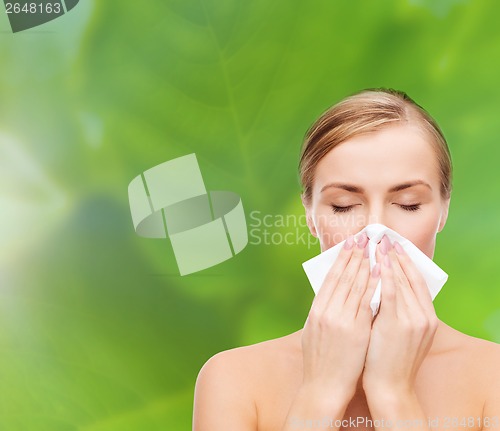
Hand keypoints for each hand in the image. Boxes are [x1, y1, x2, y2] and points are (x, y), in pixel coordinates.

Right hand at [301, 232, 380, 401]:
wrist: (322, 387)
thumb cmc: (319, 361)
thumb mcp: (314, 331)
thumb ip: (324, 311)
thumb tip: (332, 294)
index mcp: (316, 310)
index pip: (330, 278)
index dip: (341, 259)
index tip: (349, 244)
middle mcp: (326, 311)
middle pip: (343, 276)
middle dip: (355, 255)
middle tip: (363, 238)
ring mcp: (340, 320)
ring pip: (355, 285)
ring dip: (365, 264)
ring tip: (373, 249)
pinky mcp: (355, 331)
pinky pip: (367, 302)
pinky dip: (373, 285)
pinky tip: (380, 272)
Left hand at [362, 235, 438, 395]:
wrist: (389, 387)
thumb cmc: (389, 360)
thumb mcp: (402, 333)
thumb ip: (398, 311)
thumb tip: (383, 286)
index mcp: (427, 318)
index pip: (417, 281)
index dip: (406, 261)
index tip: (395, 245)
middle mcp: (424, 316)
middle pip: (410, 277)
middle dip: (396, 255)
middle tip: (385, 236)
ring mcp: (412, 320)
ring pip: (401, 281)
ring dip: (389, 260)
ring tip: (378, 243)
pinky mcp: (397, 324)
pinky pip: (391, 293)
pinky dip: (385, 275)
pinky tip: (378, 262)